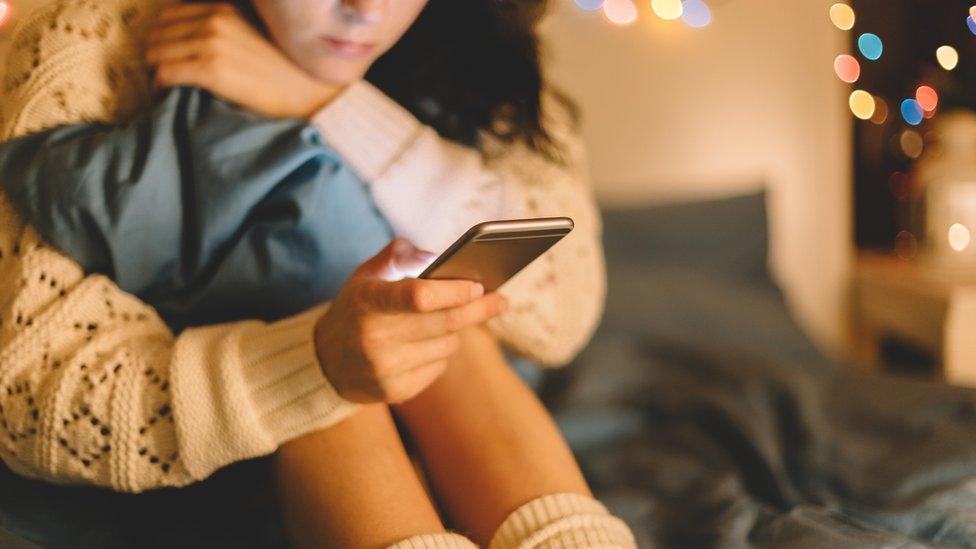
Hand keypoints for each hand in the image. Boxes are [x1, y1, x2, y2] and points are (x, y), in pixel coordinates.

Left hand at [146, 3, 338, 118]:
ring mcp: (212, 44)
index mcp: (225, 9)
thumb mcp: (255, 33)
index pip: (172, 14)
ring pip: (157, 52)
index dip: (162, 34)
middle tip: (158, 69)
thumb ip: (227, 28)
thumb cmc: (285, 70)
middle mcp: (216, 20)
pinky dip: (160, 83)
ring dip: (155, 68)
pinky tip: (165, 91)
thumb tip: (197, 36)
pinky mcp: (211, 70)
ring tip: (162, 82)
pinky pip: (166, 73)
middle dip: (155, 51)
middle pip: (160, 32)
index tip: (164, 51)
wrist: (308, 93)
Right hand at [314, 238, 508, 403]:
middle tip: (500, 300)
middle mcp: (374, 338)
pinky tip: (424, 346)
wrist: (325, 362)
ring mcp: (384, 369)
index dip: (454, 291)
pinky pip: (438, 367)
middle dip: (478, 309)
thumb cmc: (357, 309)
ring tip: (444, 322)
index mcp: (367, 302)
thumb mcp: (366, 275)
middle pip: (445, 323)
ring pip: (447, 346)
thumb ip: (399, 255)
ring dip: (454, 332)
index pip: (420, 297)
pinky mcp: (394, 392)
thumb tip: (436, 256)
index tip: (479, 285)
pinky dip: (439, 353)